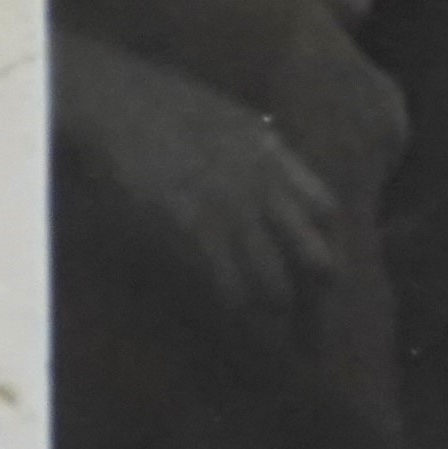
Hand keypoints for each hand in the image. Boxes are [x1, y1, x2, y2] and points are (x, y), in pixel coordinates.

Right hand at [56, 34, 338, 323]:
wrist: (119, 101)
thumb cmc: (165, 104)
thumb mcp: (233, 118)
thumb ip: (261, 149)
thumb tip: (273, 164)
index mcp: (276, 157)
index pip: (326, 211)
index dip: (328, 246)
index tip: (325, 276)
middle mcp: (266, 187)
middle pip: (315, 256)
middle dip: (320, 299)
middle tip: (315, 334)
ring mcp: (232, 209)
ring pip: (275, 279)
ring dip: (279, 314)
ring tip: (283, 346)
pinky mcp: (193, 227)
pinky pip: (227, 280)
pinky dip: (237, 307)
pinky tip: (238, 324)